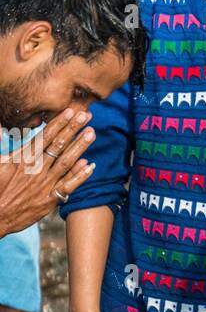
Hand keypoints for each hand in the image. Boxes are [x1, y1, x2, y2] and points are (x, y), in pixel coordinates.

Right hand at [0, 108, 94, 236]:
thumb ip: (0, 143)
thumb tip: (0, 126)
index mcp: (22, 158)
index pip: (45, 136)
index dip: (59, 123)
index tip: (70, 112)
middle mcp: (35, 169)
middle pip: (58, 145)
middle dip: (73, 129)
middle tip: (86, 116)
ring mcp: (44, 184)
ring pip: (66, 162)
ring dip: (80, 147)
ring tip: (91, 134)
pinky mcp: (50, 199)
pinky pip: (69, 185)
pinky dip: (81, 175)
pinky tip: (90, 165)